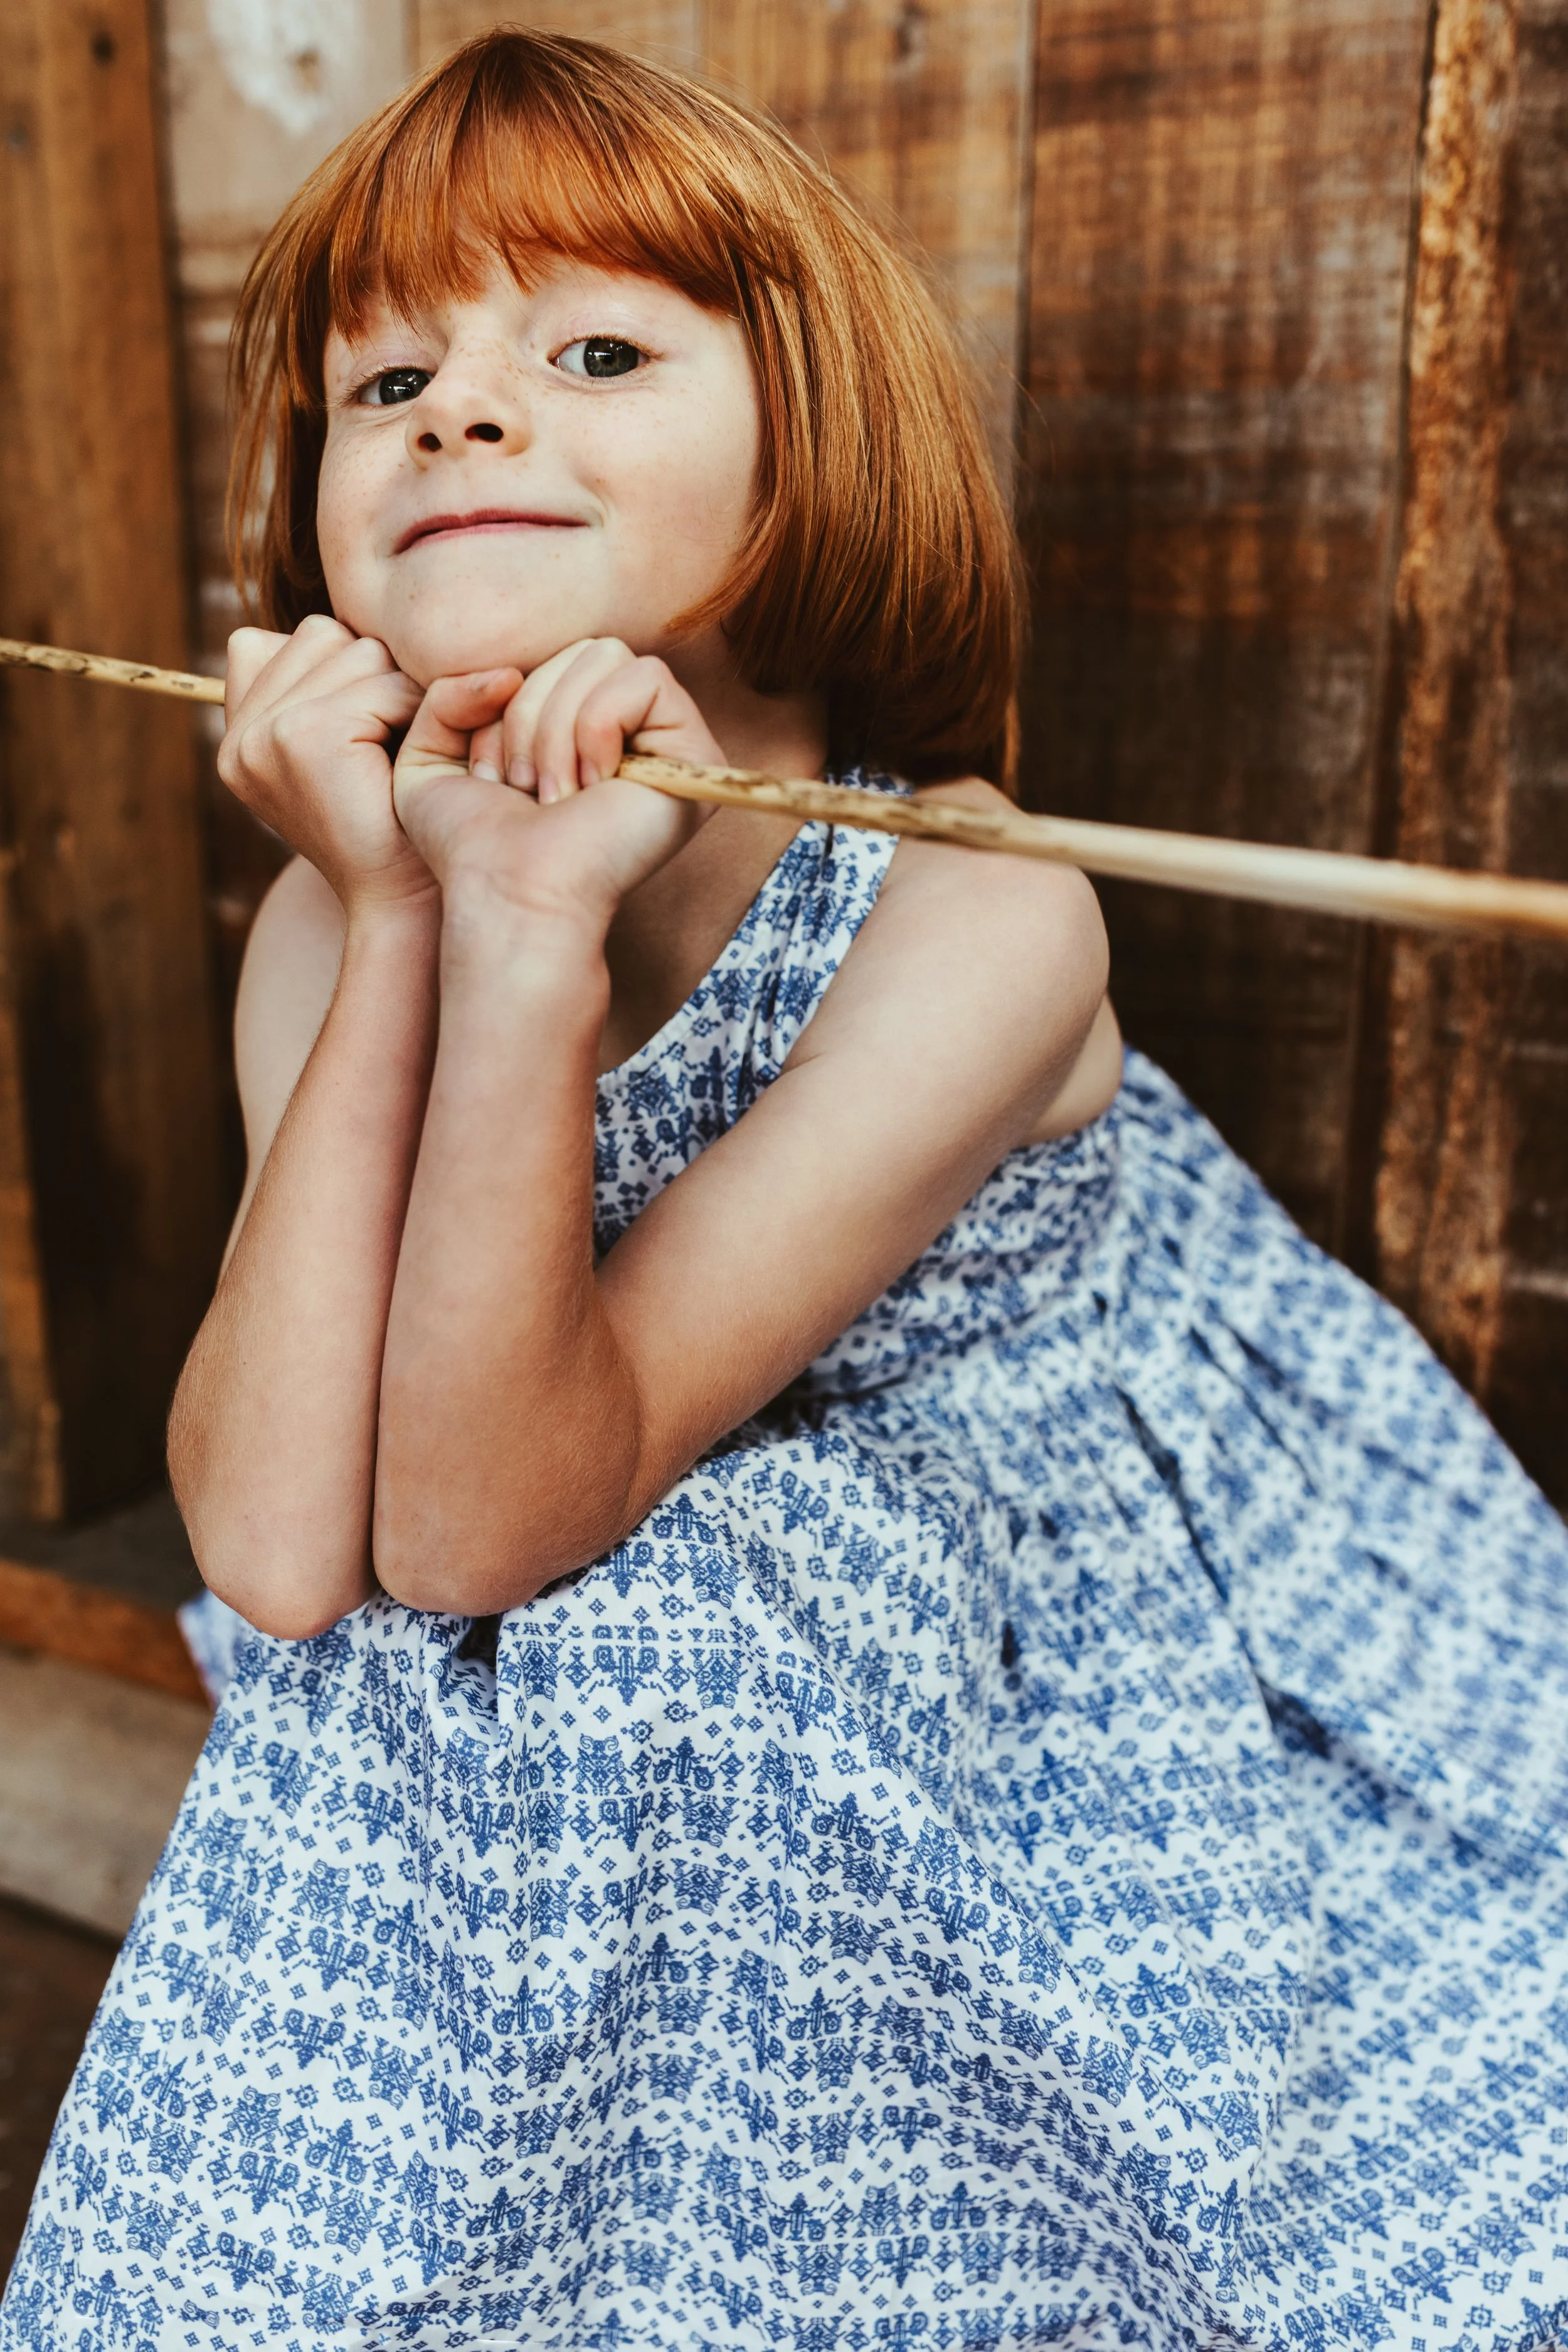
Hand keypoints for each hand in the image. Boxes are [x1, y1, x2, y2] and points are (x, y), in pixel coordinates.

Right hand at [218, 616, 427, 912]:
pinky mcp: (302, 737)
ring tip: (398, 755)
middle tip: (391, 748)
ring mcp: (263, 736)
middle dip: (375, 678)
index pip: (290, 640)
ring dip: (398, 694)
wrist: (406, 903)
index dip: (347, 675)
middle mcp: (239, 738)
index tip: (367, 738)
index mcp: (238, 739)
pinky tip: (406, 763)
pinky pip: (381, 685)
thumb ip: (319, 689)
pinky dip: (412, 714)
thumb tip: (304, 630)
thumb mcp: (348, 752)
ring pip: (356, 650)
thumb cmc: (395, 827)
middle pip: (323, 634)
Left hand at [392, 639, 726, 930]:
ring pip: (610, 658)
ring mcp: (669, 745)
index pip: (553, 658)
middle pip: (583, 649)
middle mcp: (633, 735)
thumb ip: (448, 695)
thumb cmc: (473, 846)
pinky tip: (595, 787)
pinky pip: (647, 680)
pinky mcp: (696, 756)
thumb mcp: (433, 757)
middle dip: (533, 714)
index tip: (496, 778)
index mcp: (582, 731)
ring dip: (560, 728)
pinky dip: (600, 726)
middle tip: (529, 790)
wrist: (509, 893)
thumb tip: (509, 671)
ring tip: (558, 795)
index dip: (509, 706)